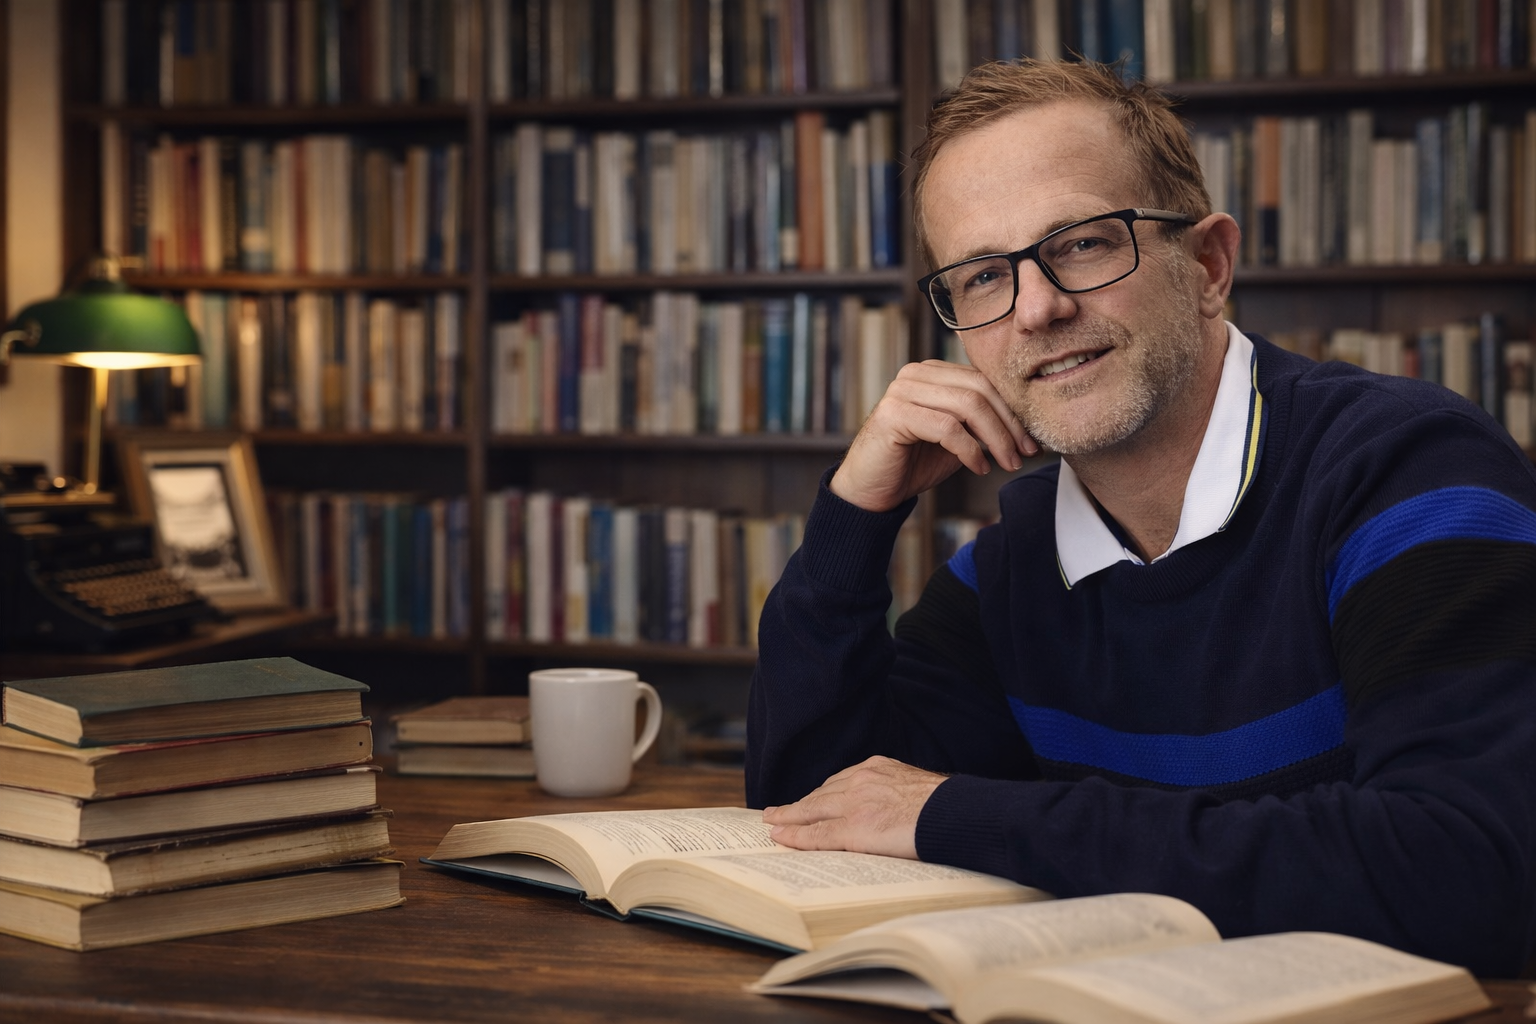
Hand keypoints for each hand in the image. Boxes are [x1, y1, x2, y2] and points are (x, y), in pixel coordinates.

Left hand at [762, 756, 947, 858]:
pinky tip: (780, 836)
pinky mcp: (853, 828)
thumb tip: (896, 809)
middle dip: (798, 804)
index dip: (821, 793)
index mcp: (878, 767)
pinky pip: (816, 833)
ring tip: (772, 822)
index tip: (809, 799)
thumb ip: (898, 792)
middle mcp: (861, 779)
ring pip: (811, 810)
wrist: (957, 815)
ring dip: (788, 817)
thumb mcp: (918, 787)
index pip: (841, 782)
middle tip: (777, 811)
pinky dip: (794, 835)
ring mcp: (855, 803)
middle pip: (820, 793)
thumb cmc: (948, 808)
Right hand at [831, 360, 1037, 512]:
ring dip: (995, 439)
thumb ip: (979, 423)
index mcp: (931, 372)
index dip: (1012, 411)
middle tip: (1024, 454)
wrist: (871, 491)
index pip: (983, 381)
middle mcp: (915, 374)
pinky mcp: (894, 414)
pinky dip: (970, 450)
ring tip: (1006, 463)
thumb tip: (1024, 427)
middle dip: (1009, 424)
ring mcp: (902, 391)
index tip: (1030, 442)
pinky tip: (979, 467)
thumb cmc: (912, 464)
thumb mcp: (955, 439)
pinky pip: (947, 427)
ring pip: (967, 406)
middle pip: (979, 389)